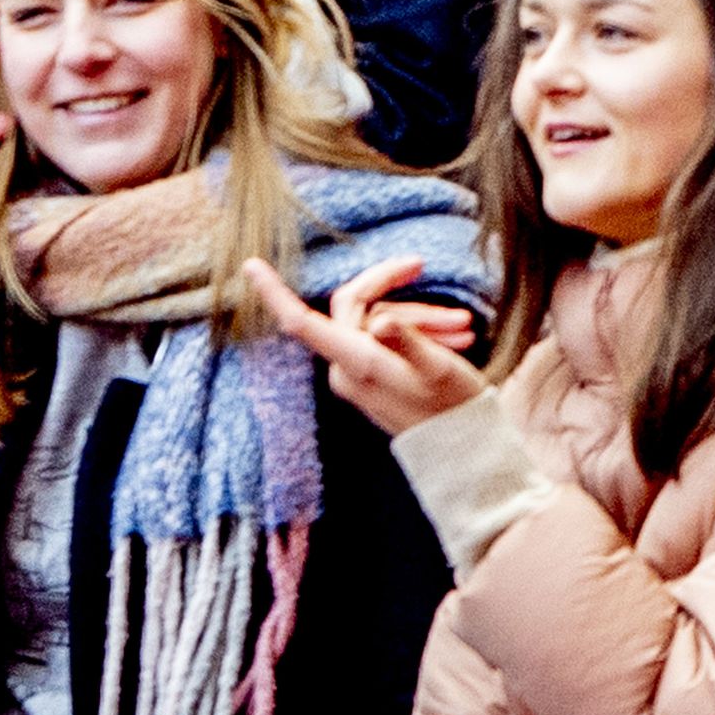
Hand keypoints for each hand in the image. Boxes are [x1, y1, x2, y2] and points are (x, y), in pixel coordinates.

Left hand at [247, 252, 488, 437]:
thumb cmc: (452, 407)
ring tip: (463, 327)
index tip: (250, 264)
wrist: (464, 450)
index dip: (274, 293)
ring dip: (419, 317)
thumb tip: (383, 321)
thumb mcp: (437, 369)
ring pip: (379, 320)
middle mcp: (347, 368)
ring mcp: (359, 373)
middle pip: (356, 306)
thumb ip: (408, 342)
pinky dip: (417, 332)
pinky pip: (386, 338)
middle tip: (423, 270)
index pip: (301, 322)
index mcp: (354, 362)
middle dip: (396, 290)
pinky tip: (454, 336)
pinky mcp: (374, 377)